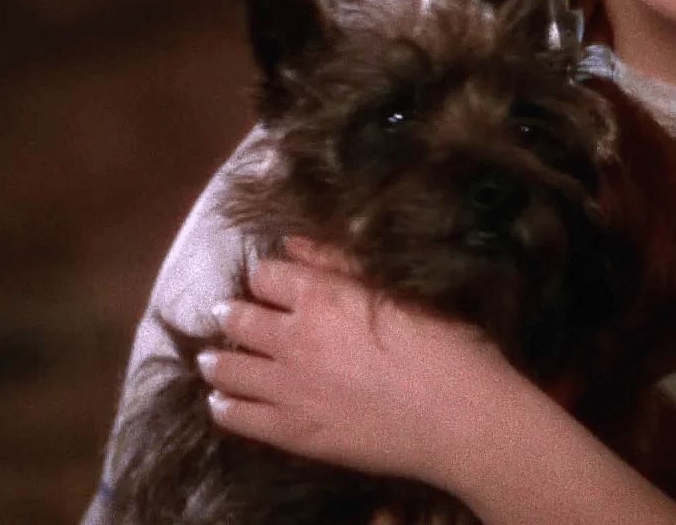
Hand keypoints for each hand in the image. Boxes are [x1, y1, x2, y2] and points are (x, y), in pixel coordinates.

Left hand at [198, 237, 515, 487]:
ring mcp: (288, 388)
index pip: (266, 276)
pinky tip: (224, 402)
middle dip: (231, 314)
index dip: (265, 277)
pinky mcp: (291, 432)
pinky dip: (224, 405)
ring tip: (216, 359)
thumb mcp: (400, 290)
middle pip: (237, 319)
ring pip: (227, 368)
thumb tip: (294, 243)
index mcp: (323, 295)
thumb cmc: (445, 345)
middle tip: (230, 315)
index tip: (268, 283)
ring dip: (218, 359)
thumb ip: (342, 263)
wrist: (459, 418)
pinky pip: (237, 417)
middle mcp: (294, 338)